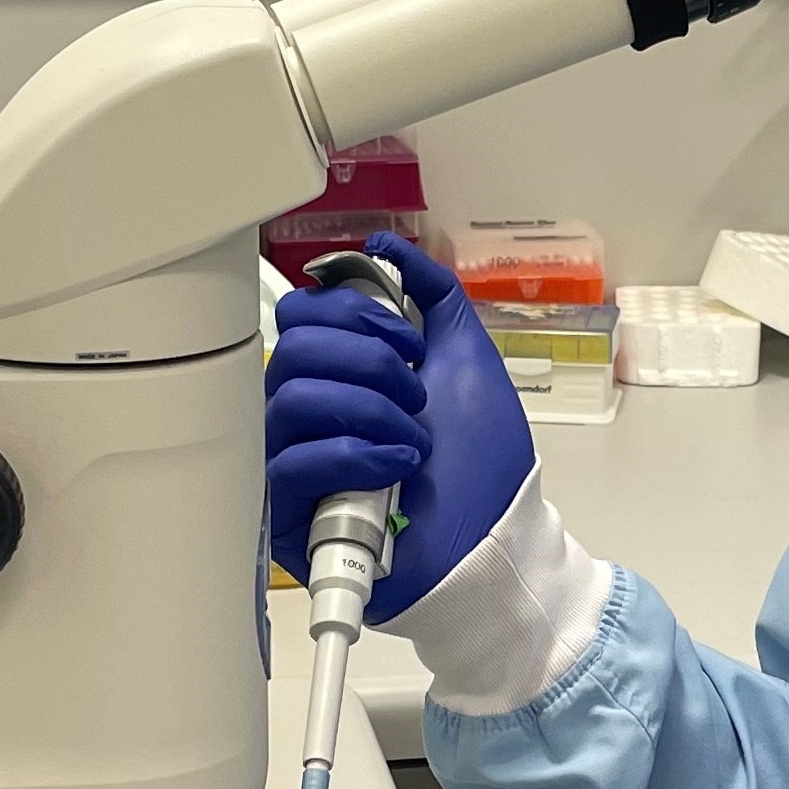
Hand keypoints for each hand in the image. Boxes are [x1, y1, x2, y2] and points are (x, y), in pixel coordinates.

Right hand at [264, 232, 531, 619]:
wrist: (499, 543)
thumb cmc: (483, 464)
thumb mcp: (467, 359)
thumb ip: (432, 294)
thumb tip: (385, 244)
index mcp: (339, 374)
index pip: (302, 316)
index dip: (353, 314)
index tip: (409, 342)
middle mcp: (308, 413)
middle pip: (291, 348)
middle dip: (368, 361)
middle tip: (416, 393)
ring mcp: (295, 462)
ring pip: (290, 398)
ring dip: (369, 409)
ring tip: (415, 439)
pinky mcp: (291, 515)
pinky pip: (293, 463)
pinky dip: (355, 455)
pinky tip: (398, 466)